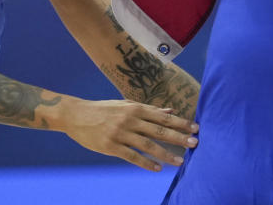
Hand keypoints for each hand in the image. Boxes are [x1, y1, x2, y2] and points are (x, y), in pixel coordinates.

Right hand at [64, 99, 198, 171]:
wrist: (76, 115)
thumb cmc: (104, 109)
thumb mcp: (126, 105)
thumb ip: (148, 109)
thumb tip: (170, 111)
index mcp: (135, 108)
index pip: (163, 116)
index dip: (180, 122)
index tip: (195, 127)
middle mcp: (130, 120)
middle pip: (160, 130)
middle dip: (179, 137)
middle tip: (195, 143)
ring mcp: (120, 133)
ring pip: (148, 145)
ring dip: (166, 154)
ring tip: (180, 161)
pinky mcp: (111, 146)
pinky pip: (132, 156)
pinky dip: (146, 163)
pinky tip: (157, 169)